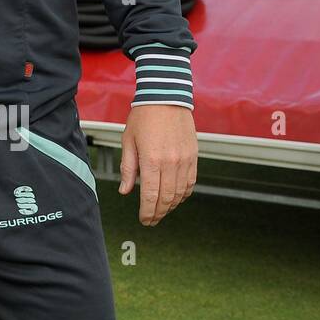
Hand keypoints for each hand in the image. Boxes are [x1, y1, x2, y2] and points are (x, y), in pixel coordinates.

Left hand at [119, 104, 197, 224]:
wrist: (166, 98)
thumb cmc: (143, 117)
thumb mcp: (128, 141)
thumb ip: (128, 168)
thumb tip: (126, 191)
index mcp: (151, 159)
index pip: (151, 195)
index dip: (147, 211)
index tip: (144, 220)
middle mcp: (171, 163)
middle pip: (166, 198)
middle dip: (158, 213)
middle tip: (151, 220)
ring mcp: (184, 161)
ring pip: (180, 193)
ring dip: (171, 206)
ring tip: (161, 211)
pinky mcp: (193, 157)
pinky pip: (190, 183)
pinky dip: (183, 194)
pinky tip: (175, 198)